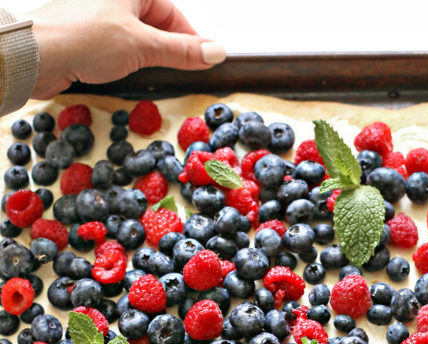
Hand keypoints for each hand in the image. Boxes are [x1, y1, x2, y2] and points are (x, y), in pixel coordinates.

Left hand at [31, 0, 224, 99]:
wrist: (37, 55)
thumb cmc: (84, 38)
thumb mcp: (143, 46)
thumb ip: (181, 51)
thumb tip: (216, 51)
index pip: (172, 12)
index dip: (189, 39)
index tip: (202, 62)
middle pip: (155, 23)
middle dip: (167, 49)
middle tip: (178, 72)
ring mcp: (98, 15)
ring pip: (136, 37)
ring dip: (147, 58)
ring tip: (148, 73)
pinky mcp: (86, 35)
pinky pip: (117, 46)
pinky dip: (127, 61)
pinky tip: (126, 74)